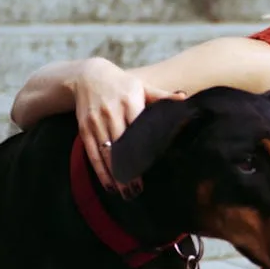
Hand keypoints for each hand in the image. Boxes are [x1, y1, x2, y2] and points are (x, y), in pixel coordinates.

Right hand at [72, 58, 185, 194]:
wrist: (88, 76)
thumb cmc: (122, 84)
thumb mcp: (142, 86)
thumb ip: (161, 95)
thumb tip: (184, 97)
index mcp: (130, 101)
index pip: (139, 129)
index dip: (144, 149)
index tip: (152, 166)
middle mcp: (112, 112)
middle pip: (122, 145)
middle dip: (129, 168)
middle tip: (138, 190)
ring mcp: (97, 121)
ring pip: (107, 153)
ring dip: (115, 175)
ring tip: (126, 193)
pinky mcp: (85, 129)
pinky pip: (92, 153)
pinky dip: (100, 171)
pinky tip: (109, 186)